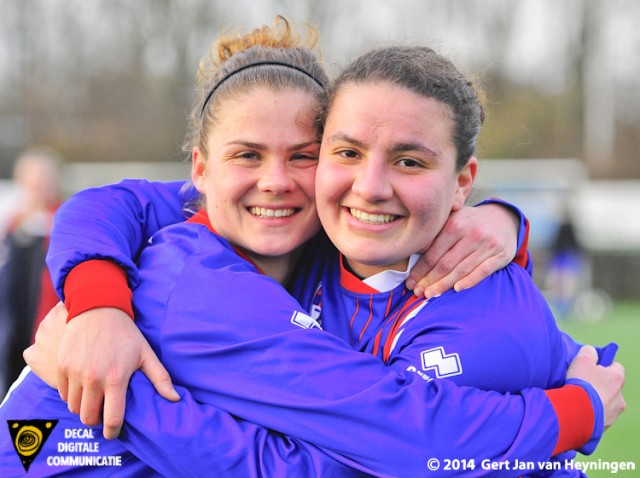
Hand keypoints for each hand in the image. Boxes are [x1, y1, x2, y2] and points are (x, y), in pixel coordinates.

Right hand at [27, 305, 179, 439]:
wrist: (98, 309)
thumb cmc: (125, 334)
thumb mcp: (146, 353)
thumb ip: (160, 378)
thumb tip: (175, 398)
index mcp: (116, 378)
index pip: (112, 418)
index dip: (112, 431)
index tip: (113, 433)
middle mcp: (93, 378)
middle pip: (89, 418)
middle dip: (97, 421)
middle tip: (104, 414)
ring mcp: (75, 372)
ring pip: (74, 408)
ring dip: (84, 409)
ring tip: (94, 400)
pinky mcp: (62, 367)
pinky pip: (63, 394)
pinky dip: (72, 397)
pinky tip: (83, 389)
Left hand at [407, 203, 518, 297]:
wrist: (504, 219)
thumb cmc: (470, 222)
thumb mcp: (453, 218)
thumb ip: (436, 232)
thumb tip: (414, 250)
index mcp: (455, 224)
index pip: (433, 253)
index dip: (420, 270)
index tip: (410, 282)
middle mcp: (471, 234)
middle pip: (445, 263)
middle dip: (429, 280)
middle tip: (417, 292)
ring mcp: (487, 246)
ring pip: (461, 270)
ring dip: (443, 285)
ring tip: (430, 295)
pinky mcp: (500, 256)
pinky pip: (482, 272)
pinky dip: (469, 281)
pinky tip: (456, 289)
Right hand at [566, 346, 625, 428]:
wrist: (577, 413)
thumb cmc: (581, 384)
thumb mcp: (582, 360)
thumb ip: (588, 352)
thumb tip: (591, 352)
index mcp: (617, 378)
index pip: (617, 368)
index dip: (605, 366)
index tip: (593, 367)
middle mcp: (620, 396)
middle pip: (612, 387)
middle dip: (600, 386)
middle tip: (584, 385)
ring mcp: (614, 412)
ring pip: (607, 403)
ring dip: (597, 401)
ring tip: (580, 400)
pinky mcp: (606, 425)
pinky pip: (600, 416)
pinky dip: (592, 413)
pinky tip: (580, 410)